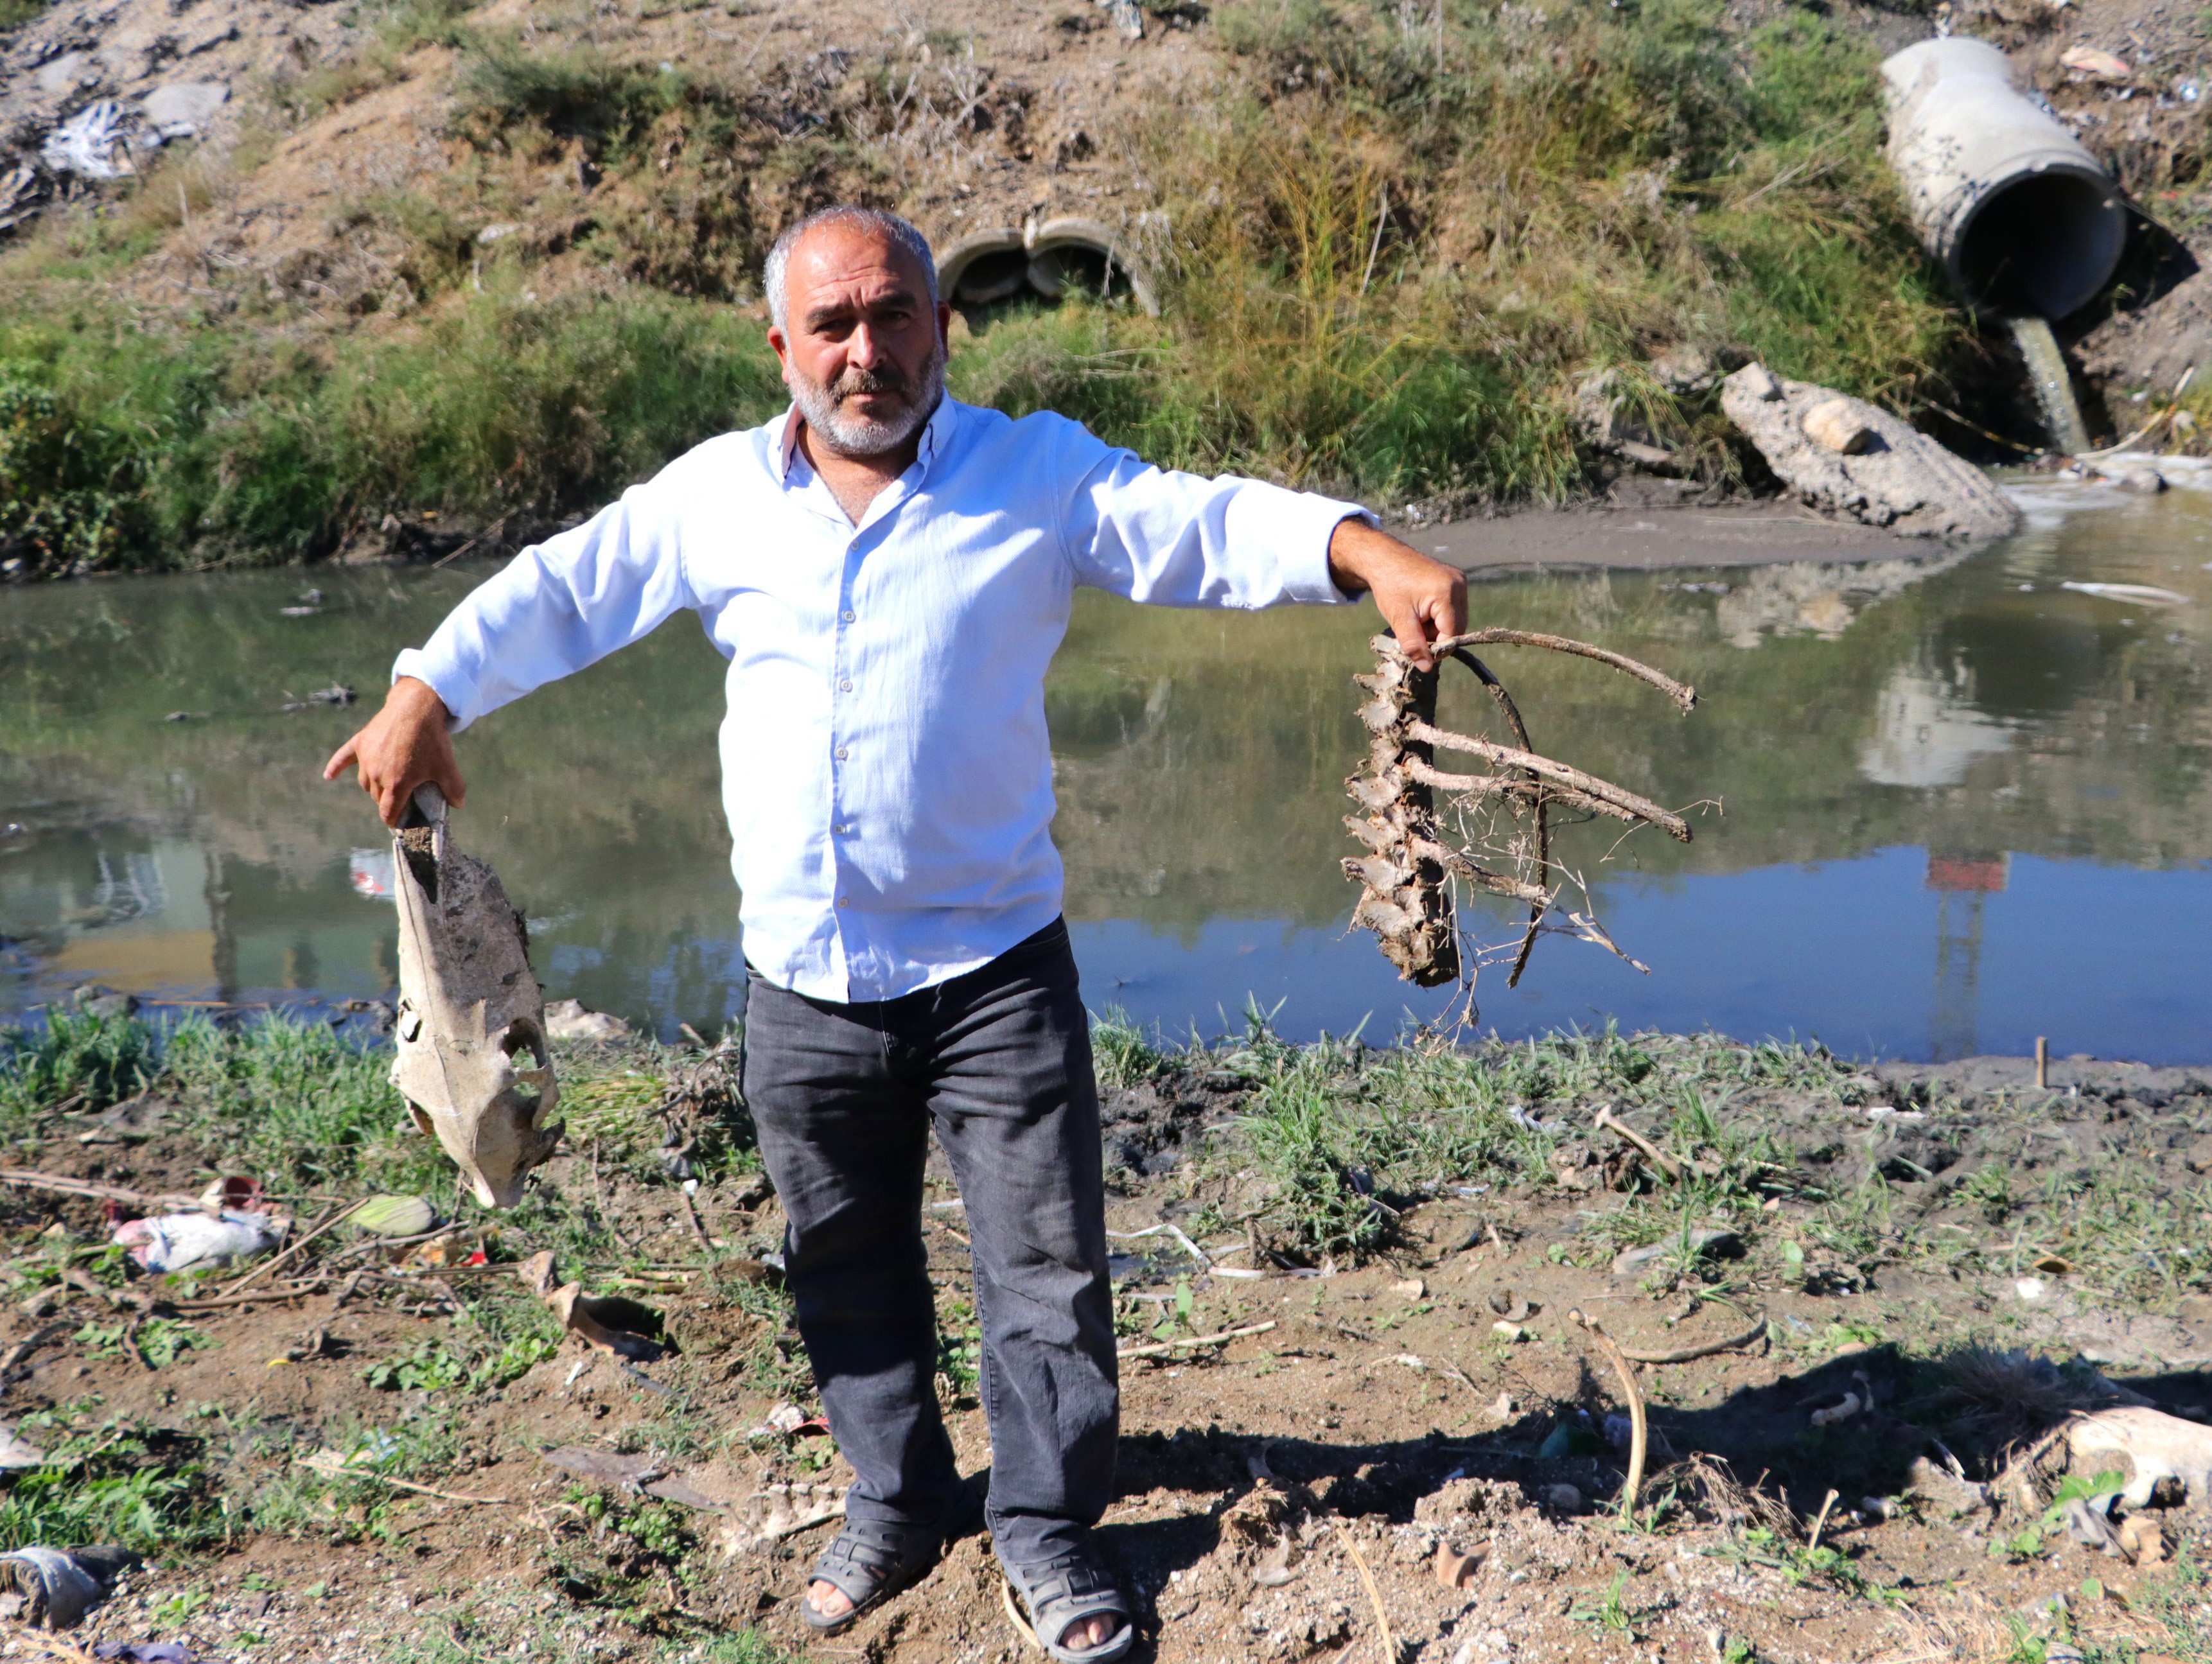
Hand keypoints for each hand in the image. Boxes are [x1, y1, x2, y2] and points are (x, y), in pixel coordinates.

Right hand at [322, 676, 466, 826]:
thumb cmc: (432, 740)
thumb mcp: (447, 767)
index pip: (389, 812)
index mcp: (396, 784)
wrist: (416, 708)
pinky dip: (335, 767)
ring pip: (366, 781)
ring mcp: (366, 758)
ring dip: (375, 786)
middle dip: (388, 800)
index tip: (400, 823)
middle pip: (377, 797)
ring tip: (388, 782)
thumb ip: (454, 789)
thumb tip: (458, 804)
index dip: (395, 820)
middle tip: (402, 797)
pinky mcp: (360, 742)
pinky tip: (328, 777)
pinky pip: (343, 758)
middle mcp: (376, 773)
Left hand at [1326, 518, 1466, 669]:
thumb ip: (1414, 645)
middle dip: (1436, 635)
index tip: (1416, 646)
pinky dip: (1438, 615)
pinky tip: (1422, 608)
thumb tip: (1427, 669)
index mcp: (1446, 592)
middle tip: (1413, 627)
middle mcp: (1459, 584)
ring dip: (1437, 626)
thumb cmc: (1389, 586)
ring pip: (1456, 620)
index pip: (1452, 634)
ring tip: (1416, 616)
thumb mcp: (1399, 619)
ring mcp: (1460, 580)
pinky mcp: (1456, 580)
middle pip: (1457, 627)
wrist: (1383, 558)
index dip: (1435, 646)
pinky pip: (1453, 608)